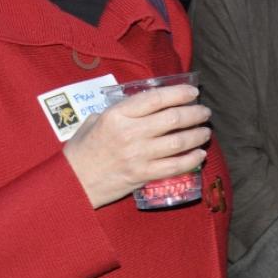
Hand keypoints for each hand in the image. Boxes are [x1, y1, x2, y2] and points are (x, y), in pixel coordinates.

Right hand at [63, 84, 210, 208]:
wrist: (71, 185)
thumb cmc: (83, 150)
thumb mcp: (94, 121)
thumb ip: (119, 110)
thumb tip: (145, 103)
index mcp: (118, 115)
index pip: (156, 98)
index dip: (179, 93)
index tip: (193, 92)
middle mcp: (131, 133)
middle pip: (173, 118)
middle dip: (194, 113)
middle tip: (204, 112)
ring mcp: (138, 156)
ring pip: (178, 142)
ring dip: (197, 135)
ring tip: (205, 131)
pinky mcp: (142, 175)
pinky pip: (174, 166)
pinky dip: (191, 159)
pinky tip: (199, 154)